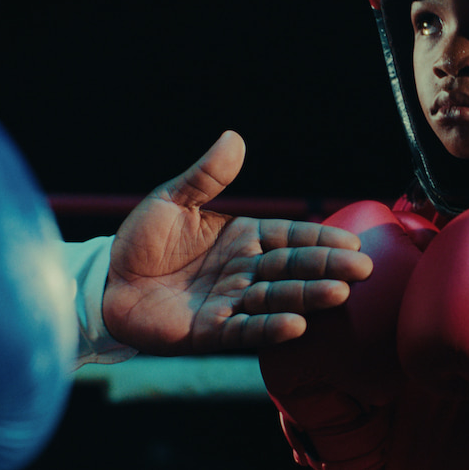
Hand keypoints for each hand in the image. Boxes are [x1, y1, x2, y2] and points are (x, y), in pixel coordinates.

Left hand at [103, 131, 371, 354]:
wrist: (105, 282)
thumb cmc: (142, 240)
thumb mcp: (173, 199)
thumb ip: (206, 175)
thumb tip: (233, 137)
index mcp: (243, 238)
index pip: (290, 236)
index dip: (320, 238)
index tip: (352, 241)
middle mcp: (244, 271)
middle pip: (292, 267)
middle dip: (327, 267)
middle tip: (362, 268)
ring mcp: (230, 302)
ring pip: (276, 298)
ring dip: (307, 297)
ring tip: (338, 293)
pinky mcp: (211, 332)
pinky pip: (245, 330)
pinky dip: (270, 328)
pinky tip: (296, 326)